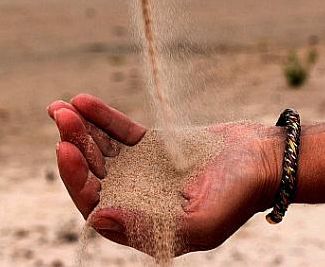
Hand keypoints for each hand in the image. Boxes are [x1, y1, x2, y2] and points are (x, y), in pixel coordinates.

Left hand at [47, 94, 282, 256]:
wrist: (265, 160)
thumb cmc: (238, 197)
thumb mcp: (199, 221)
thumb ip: (148, 225)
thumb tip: (96, 218)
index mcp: (141, 224)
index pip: (94, 205)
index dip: (75, 179)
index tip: (65, 150)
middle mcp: (135, 199)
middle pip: (93, 172)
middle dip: (73, 144)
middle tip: (59, 116)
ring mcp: (141, 170)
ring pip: (100, 148)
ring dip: (79, 128)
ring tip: (59, 106)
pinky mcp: (150, 145)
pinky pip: (118, 130)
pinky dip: (100, 116)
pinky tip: (82, 99)